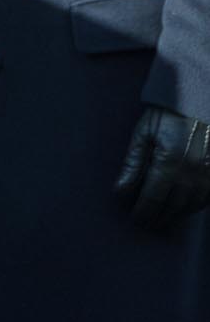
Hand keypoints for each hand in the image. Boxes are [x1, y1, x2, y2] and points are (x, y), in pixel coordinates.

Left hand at [115, 105, 209, 231]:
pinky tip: (183, 207)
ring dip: (176, 215)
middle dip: (158, 217)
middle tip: (145, 223)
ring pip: (192, 205)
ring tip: (162, 218)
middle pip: (174, 206)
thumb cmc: (166, 113)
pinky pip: (207, 197)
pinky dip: (194, 206)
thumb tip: (120, 189)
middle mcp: (193, 172)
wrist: (197, 98)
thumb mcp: (143, 133)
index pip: (153, 198)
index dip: (143, 212)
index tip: (135, 220)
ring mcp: (209, 173)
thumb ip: (133, 163)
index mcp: (170, 162)